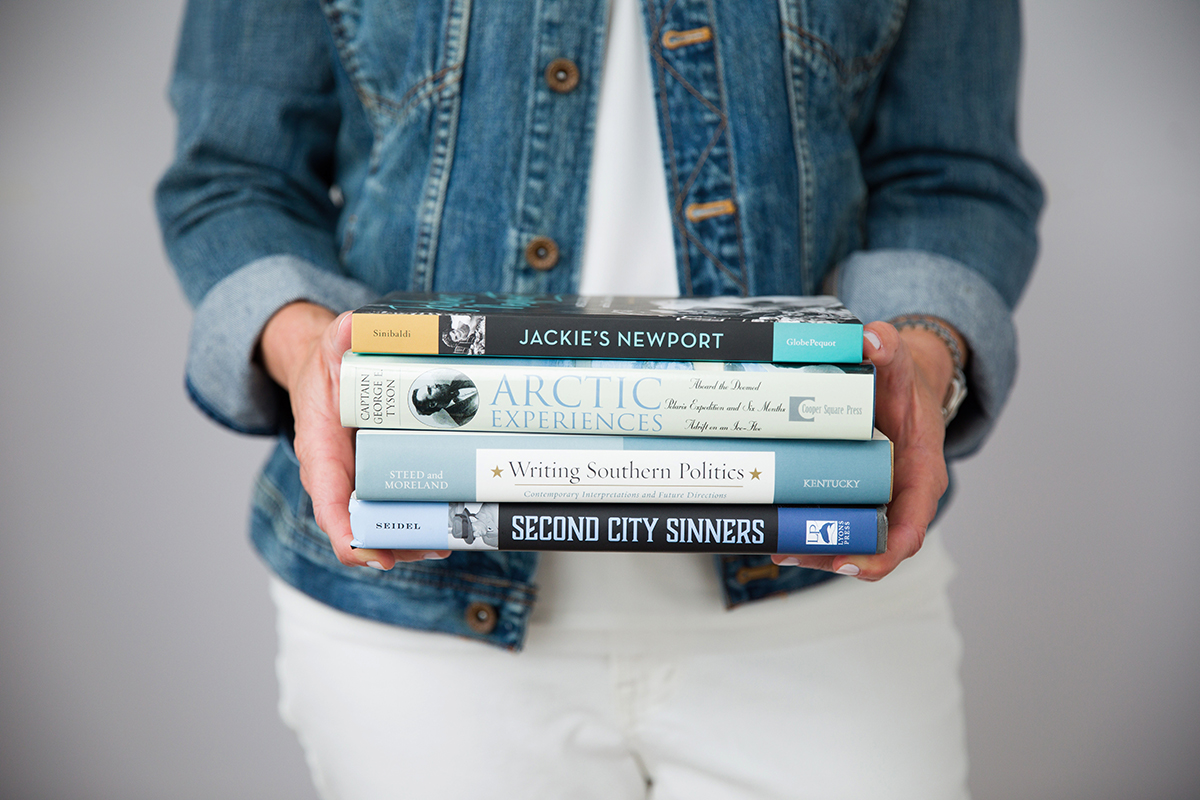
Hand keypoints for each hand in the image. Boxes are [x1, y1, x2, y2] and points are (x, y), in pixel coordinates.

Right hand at [259, 302, 449, 568]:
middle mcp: (338, 478)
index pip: (328, 506)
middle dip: (398, 543)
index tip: (377, 555)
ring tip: (448, 540)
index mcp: (320, 455)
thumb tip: (352, 325)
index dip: (350, 536)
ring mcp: (360, 483)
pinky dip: (420, 522)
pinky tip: (451, 526)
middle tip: (434, 545)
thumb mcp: (329, 348)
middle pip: (363, 527)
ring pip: (383, 526)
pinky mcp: (381, 480)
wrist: (324, 374)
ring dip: (414, 539)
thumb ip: (338, 337)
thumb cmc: (325, 370)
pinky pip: (397, 509)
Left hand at [772, 321, 957, 579]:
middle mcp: (904, 497)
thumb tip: (873, 337)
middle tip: (791, 552)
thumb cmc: (905, 383)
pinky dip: (812, 532)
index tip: (846, 562)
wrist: (905, 387)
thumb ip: (890, 349)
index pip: (910, 529)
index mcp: (923, 475)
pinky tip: (779, 532)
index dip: (881, 554)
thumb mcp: (901, 364)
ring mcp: (881, 501)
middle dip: (834, 556)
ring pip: (853, 540)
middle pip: (875, 545)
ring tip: (777, 549)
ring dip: (816, 552)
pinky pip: (839, 523)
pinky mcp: (859, 498)